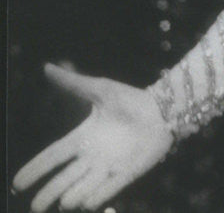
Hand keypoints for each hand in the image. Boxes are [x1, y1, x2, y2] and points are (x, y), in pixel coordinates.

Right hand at [12, 63, 172, 210]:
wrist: (164, 108)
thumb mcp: (100, 89)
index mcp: (82, 138)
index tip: (17, 183)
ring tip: (65, 201)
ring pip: (83, 189)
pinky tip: (88, 202)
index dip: (35, 169)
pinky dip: (98, 197)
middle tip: (35, 206)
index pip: (52, 157)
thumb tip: (47, 67)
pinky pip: (109, 190)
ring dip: (73, 196)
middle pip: (63, 180)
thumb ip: (74, 82)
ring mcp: (108, 167)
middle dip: (48, 194)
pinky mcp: (127, 173)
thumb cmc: (131, 99)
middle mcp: (91, 157)